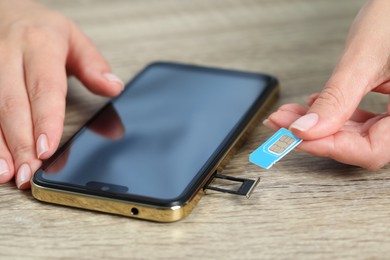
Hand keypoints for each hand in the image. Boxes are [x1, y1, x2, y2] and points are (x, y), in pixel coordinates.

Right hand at [0, 0, 123, 188]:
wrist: (4, 11)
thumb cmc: (42, 30)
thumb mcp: (74, 39)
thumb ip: (94, 66)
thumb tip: (114, 87)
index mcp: (40, 44)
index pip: (44, 87)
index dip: (45, 120)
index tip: (48, 148)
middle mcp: (8, 55)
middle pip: (13, 104)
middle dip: (22, 143)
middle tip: (30, 173)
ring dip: (0, 146)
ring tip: (9, 174)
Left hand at [264, 0, 389, 169]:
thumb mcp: (363, 58)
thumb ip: (337, 98)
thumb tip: (306, 129)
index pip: (372, 150)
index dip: (330, 147)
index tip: (296, 137)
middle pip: (361, 143)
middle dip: (316, 135)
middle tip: (283, 125)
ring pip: (357, 132)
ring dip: (320, 125)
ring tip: (289, 116)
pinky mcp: (389, 100)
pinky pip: (362, 118)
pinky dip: (335, 115)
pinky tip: (313, 107)